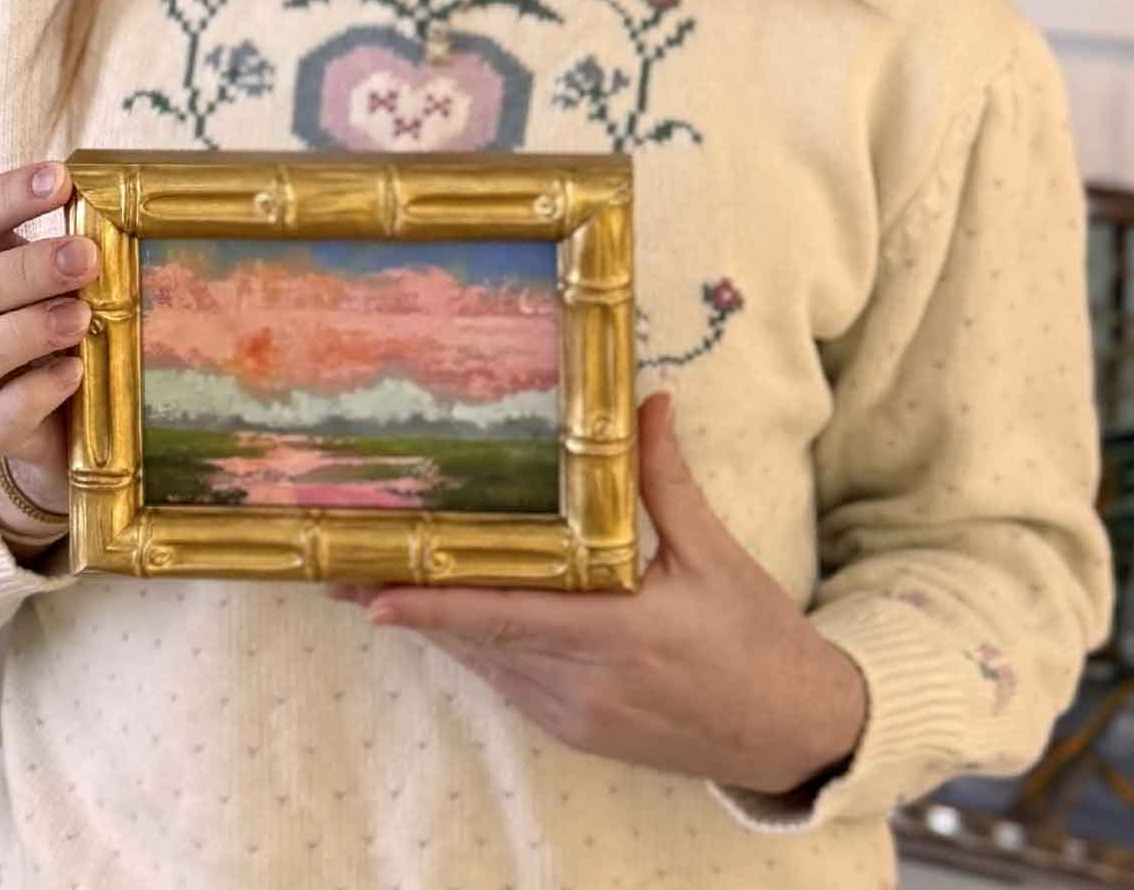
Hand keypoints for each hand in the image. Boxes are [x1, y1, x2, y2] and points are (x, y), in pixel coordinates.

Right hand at [0, 160, 96, 512]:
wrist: (71, 426)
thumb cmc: (76, 331)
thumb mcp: (85, 283)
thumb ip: (99, 248)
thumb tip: (152, 208)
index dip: (6, 194)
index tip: (60, 180)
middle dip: (25, 268)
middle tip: (85, 257)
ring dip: (24, 330)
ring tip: (81, 316)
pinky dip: (31, 394)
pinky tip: (72, 374)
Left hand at [335, 393, 867, 796]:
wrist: (794, 733)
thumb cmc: (758, 639)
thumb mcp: (717, 554)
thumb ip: (667, 481)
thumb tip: (645, 400)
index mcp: (620, 635)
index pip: (508, 618)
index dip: (436, 609)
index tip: (372, 596)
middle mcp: (585, 683)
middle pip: (479, 639)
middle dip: (409, 604)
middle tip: (339, 569)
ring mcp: (576, 714)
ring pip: (487, 662)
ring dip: (436, 625)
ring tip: (371, 581)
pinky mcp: (577, 729)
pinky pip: (509, 680)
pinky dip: (476, 644)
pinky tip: (447, 610)